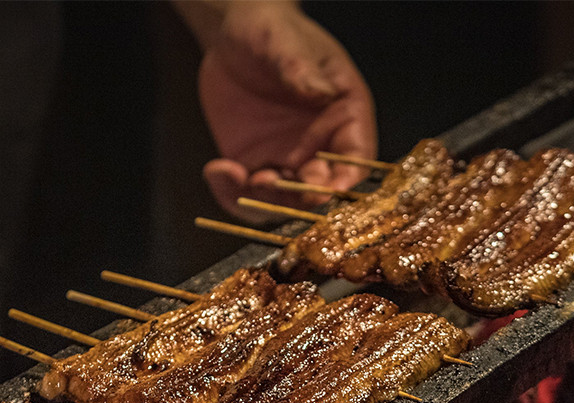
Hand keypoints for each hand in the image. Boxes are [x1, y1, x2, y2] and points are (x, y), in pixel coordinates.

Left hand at [189, 2, 376, 221]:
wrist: (232, 37)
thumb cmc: (271, 31)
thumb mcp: (284, 42)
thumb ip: (301, 69)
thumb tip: (319, 91)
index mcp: (343, 115)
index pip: (355, 159)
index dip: (343, 181)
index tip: (322, 190)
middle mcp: (319, 145)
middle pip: (319, 190)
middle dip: (297, 197)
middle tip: (269, 181)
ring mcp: (286, 159)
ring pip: (282, 201)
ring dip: (264, 200)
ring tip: (241, 176)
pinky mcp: (253, 164)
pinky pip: (246, 194)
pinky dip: (231, 193)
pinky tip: (218, 169)